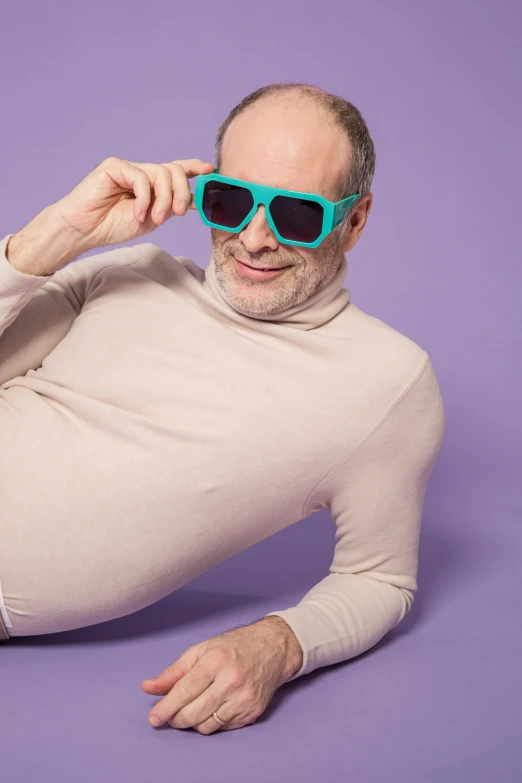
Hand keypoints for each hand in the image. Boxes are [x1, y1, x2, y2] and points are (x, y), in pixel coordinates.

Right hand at [55, 156, 214, 253]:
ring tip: (154, 218)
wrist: (85, 229)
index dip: (194, 167)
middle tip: (178, 213)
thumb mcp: (151, 219)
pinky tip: (137, 213)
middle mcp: (142, 173)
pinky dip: (143, 199)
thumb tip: (193, 200)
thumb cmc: (113, 225)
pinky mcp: (115, 166)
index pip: (176, 170)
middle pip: (173, 171)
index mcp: (151, 185)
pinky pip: (140, 177)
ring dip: (163, 199)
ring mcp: (129, 168)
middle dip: (181, 193)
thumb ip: (170, 206)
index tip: (210, 170)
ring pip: (161, 173)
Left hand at [141, 617, 302, 733]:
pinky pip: (222, 728)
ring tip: (190, 711)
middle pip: (194, 713)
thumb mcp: (201, 650)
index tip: (154, 718)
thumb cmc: (235, 646)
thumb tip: (148, 687)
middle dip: (176, 719)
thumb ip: (174, 671)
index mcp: (215, 661)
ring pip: (207, 725)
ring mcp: (244, 698)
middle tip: (169, 716)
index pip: (184, 691)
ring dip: (192, 723)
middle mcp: (231, 681)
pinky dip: (211, 723)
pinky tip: (210, 710)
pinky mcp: (252, 712)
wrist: (273, 648)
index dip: (165, 708)